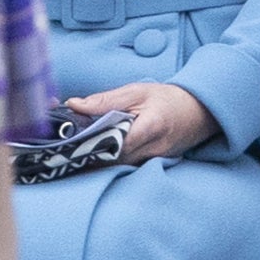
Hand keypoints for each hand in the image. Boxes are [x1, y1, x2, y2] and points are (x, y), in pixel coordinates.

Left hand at [60, 82, 214, 161]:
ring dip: (93, 160)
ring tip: (70, 152)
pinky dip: (106, 161)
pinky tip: (90, 155)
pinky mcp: (149, 166)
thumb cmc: (168, 99)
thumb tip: (74, 105)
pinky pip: (123, 167)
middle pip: (112, 159)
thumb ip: (106, 100)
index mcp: (151, 126)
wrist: (199, 113)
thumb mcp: (137, 91)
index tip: (70, 141)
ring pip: (115, 167)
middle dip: (85, 154)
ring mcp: (152, 161)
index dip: (91, 144)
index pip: (116, 142)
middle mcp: (153, 149)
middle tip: (60, 149)